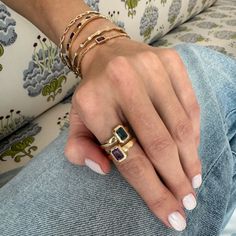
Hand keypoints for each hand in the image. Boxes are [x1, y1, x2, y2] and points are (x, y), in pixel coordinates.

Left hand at [64, 37, 201, 230]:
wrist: (107, 52)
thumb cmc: (93, 92)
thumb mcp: (77, 121)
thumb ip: (79, 149)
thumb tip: (104, 169)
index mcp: (94, 104)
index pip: (128, 158)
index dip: (152, 191)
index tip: (171, 215)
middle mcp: (122, 83)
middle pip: (158, 144)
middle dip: (176, 179)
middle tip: (188, 200)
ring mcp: (149, 68)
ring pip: (178, 126)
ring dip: (190, 159)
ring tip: (193, 180)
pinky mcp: (169, 60)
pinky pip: (189, 103)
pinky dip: (194, 131)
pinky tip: (193, 149)